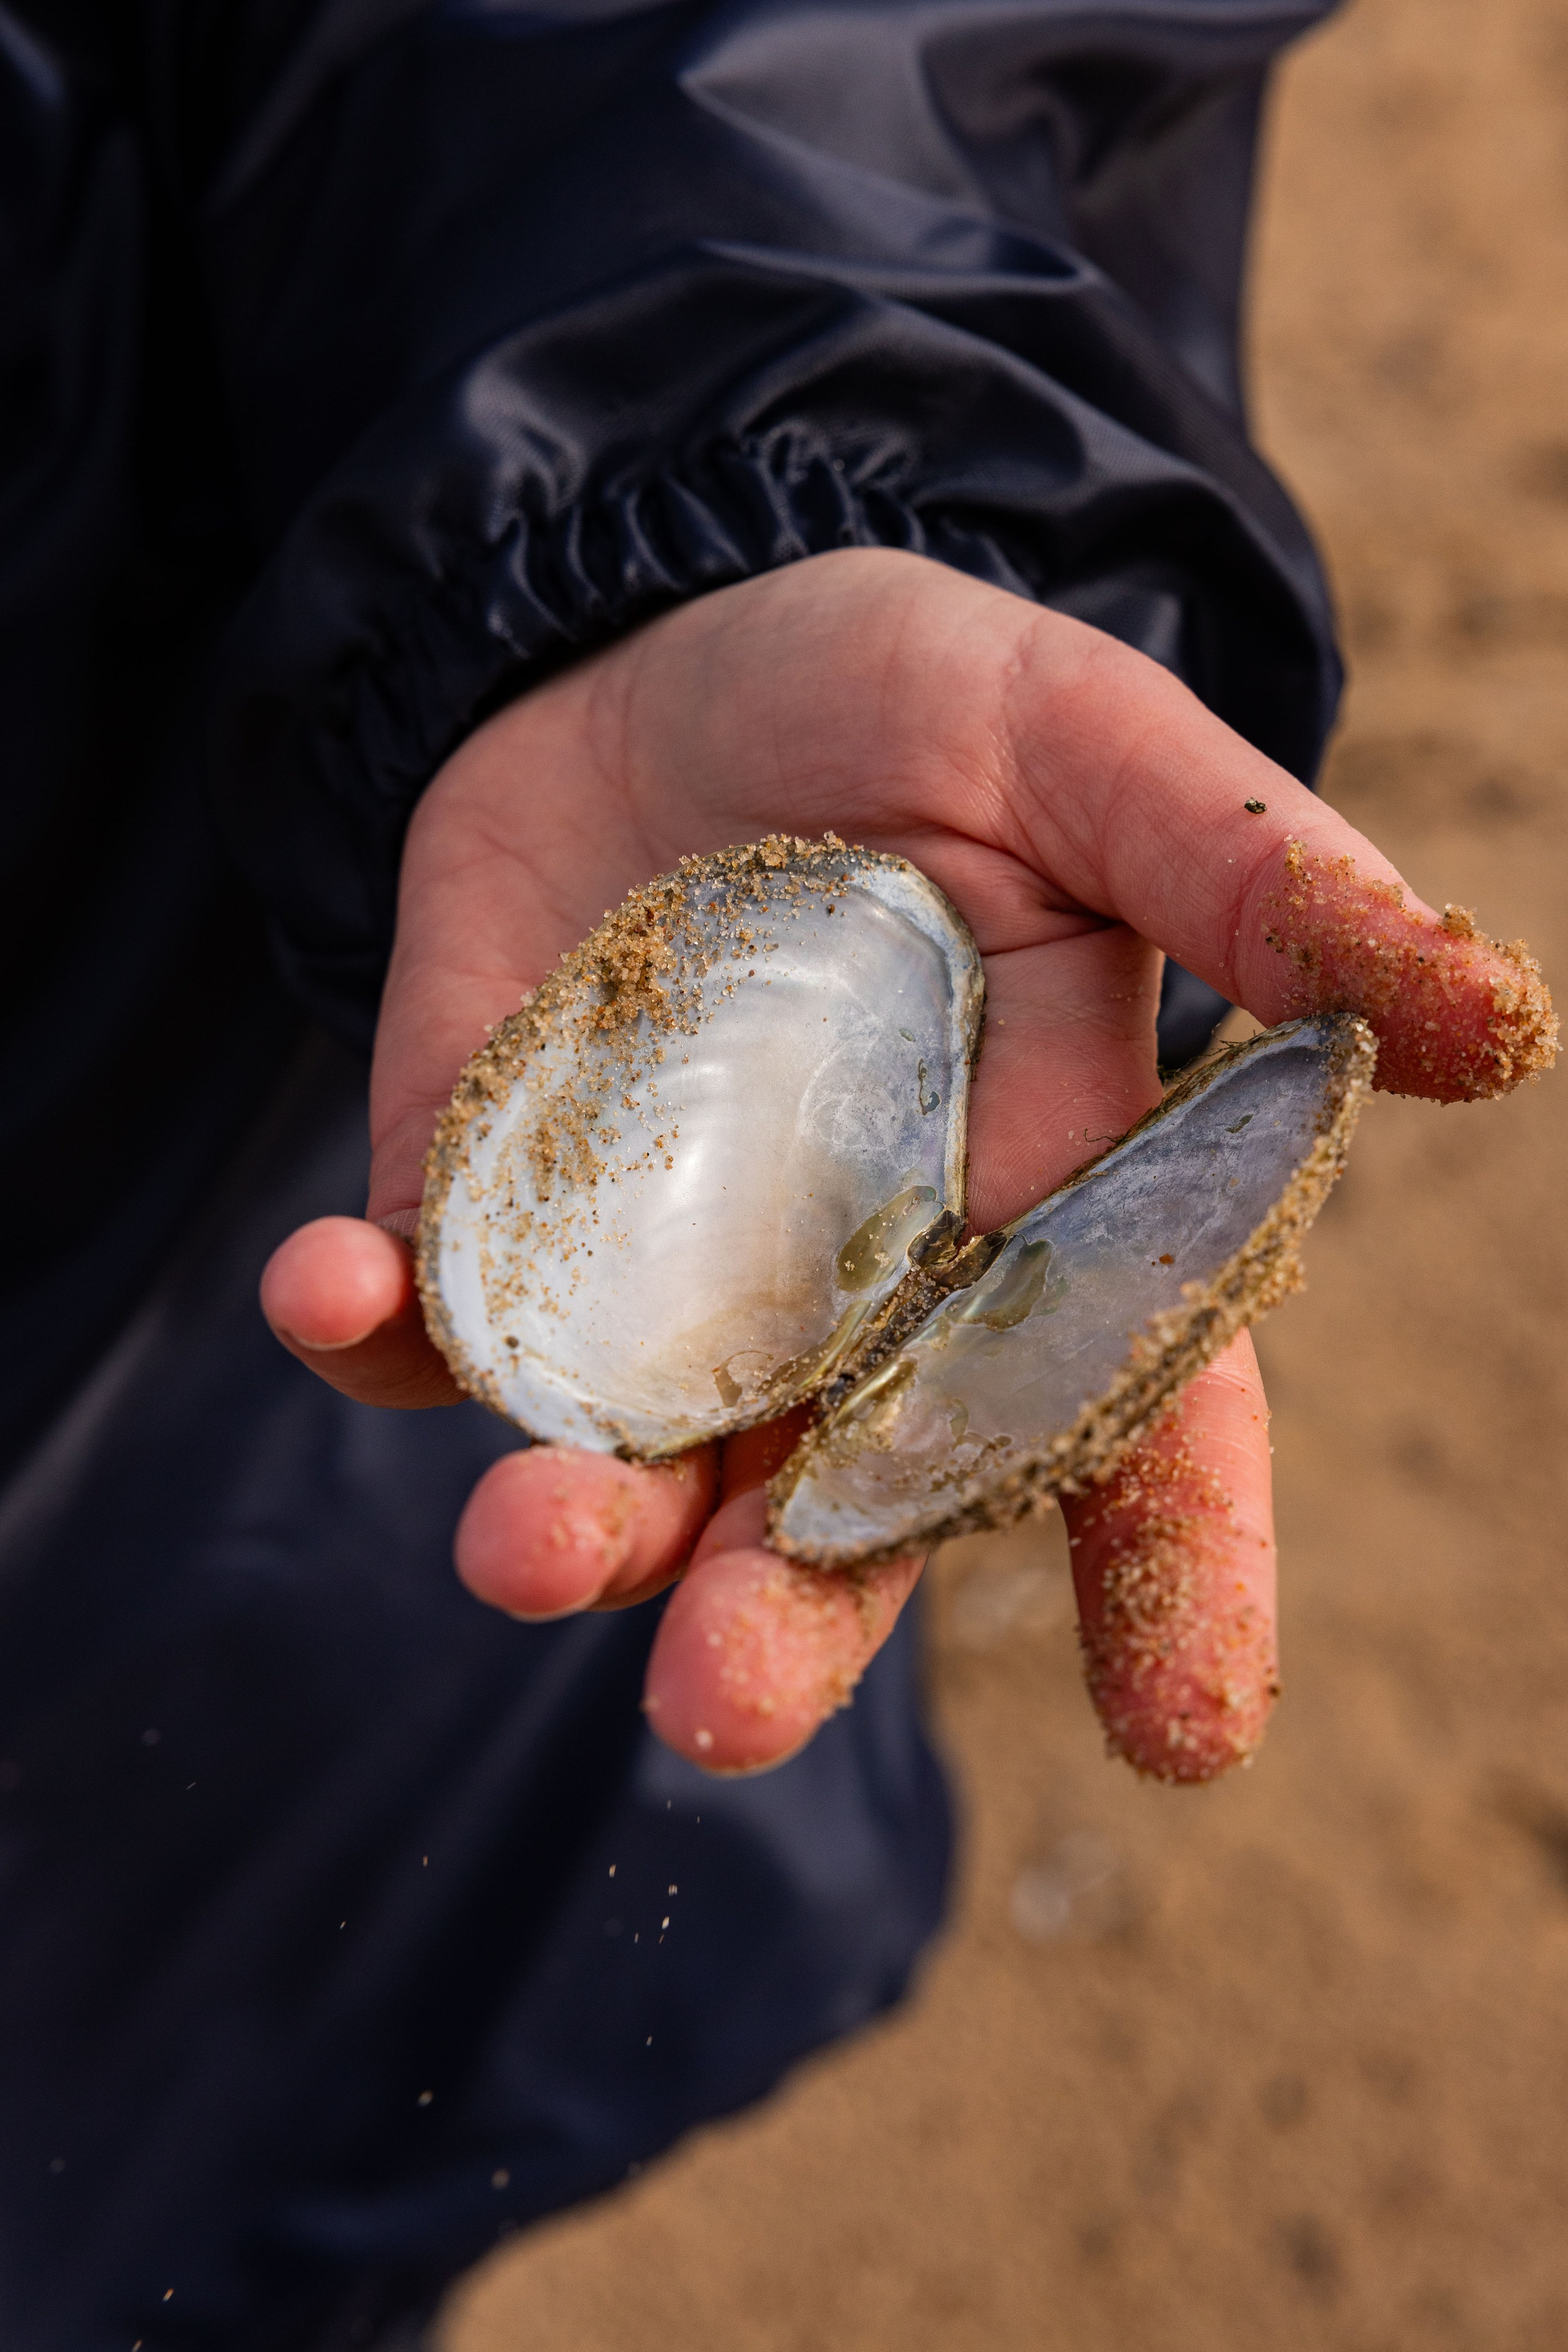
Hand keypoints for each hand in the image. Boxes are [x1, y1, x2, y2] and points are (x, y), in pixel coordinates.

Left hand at [261, 550, 1551, 1778]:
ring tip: (526, 1545)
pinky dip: (366, 1320)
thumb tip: (1498, 1028)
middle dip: (789, 1622)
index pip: (1127, 1432)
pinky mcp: (483, 1215)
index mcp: (1038, 1223)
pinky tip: (334, 1281)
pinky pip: (418, 1318)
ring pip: (627, 1466)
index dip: (1171, 1580)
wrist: (657, 640)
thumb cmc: (909, 698)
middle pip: (841, 1513)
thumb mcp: (1086, 749)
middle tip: (724, 1701)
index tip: (1187, 1729)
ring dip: (571, 1525)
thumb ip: (1255, 883)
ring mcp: (658, 1278)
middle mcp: (854, 1299)